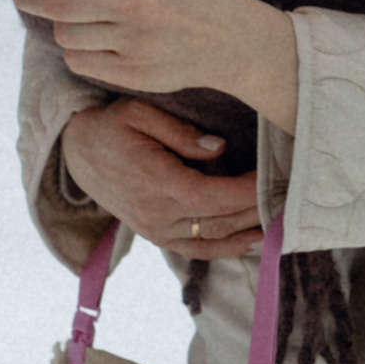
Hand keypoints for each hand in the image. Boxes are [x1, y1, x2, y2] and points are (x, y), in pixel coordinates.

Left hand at [0, 0, 298, 129]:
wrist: (234, 40)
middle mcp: (136, 4)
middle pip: (56, 5)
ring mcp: (135, 43)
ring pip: (65, 35)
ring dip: (59, 26)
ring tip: (81, 19)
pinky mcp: (136, 74)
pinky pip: (82, 61)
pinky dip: (77, 51)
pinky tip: (97, 42)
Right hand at [62, 97, 262, 254]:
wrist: (76, 153)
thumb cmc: (111, 126)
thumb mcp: (140, 113)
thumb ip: (180, 133)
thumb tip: (220, 148)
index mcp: (156, 181)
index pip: (212, 196)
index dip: (246, 192)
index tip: (273, 178)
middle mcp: (157, 213)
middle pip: (219, 219)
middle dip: (256, 207)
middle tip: (288, 191)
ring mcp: (155, 229)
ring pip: (211, 238)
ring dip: (248, 230)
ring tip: (281, 217)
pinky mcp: (155, 235)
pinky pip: (196, 250)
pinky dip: (226, 249)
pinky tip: (253, 242)